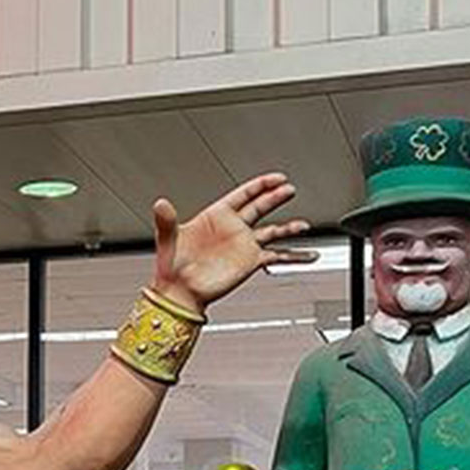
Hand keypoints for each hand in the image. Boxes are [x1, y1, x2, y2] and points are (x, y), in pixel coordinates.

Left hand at [151, 174, 315, 314]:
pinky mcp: (250, 262)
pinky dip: (294, 256)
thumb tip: (160, 204)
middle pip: (260, 207)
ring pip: (273, 231)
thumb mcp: (168, 239)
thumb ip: (166, 220)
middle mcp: (233, 229)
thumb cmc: (172, 267)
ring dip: (289, 227)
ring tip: (304, 224)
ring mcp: (243, 245)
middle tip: (290, 189)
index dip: (260, 185)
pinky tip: (308, 254)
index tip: (276, 178)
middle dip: (276, 197)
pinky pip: (277, 256)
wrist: (179, 292)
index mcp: (216, 217)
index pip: (242, 195)